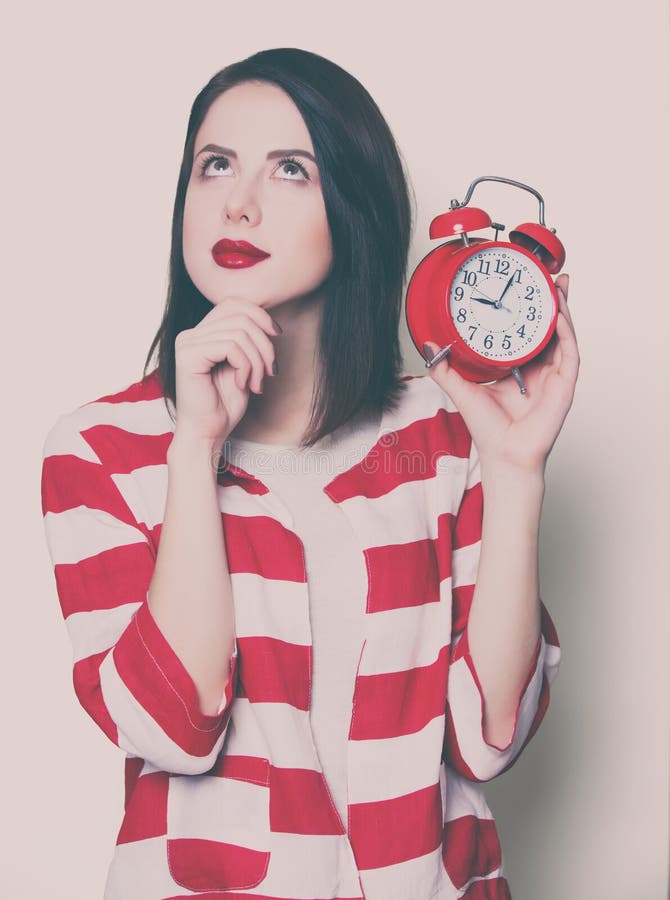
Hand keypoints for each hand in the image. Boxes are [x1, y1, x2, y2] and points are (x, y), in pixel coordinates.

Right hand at [172, 298, 279, 454]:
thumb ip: (248, 341)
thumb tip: (269, 320)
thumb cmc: (224, 406)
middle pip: (241, 316)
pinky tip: (242, 385)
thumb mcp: (244, 366)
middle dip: (264, 344)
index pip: (233, 304)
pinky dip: (245, 366)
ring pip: (240, 332)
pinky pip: (230, 346)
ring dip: (257, 360)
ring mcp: (187, 343)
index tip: (277, 335)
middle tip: (270, 372)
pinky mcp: (188, 356)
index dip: (260, 315)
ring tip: (257, 384)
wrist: (207, 434)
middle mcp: (190, 334)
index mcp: (201, 333)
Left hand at [423, 274, 578, 472]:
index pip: (526, 329)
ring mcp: (555, 375)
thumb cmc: (486, 428)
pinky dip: (566, 332)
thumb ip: (444, 366)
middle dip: (551, 299)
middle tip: (547, 272)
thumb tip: (427, 343)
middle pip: (549, 325)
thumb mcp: (461, 388)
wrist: (502, 454)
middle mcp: (540, 367)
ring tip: (557, 284)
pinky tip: (558, 314)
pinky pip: (570, 352)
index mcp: (519, 366)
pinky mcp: (565, 385)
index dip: (527, 306)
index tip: (523, 283)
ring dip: (562, 308)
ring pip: (563, 333)